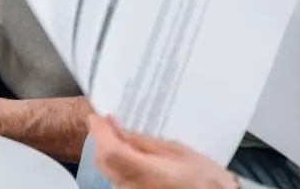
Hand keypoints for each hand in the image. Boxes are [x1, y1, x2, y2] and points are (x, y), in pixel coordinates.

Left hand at [87, 115, 237, 188]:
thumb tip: (116, 126)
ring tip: (122, 138)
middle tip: (108, 123)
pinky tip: (129, 156)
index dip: (99, 132)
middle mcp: (131, 187)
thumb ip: (142, 141)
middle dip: (102, 140)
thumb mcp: (176, 150)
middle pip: (103, 161)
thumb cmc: (203, 175)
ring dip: (110, 153)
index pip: (109, 150)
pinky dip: (118, 165)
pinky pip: (117, 180)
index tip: (96, 117)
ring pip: (108, 171)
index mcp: (145, 172)